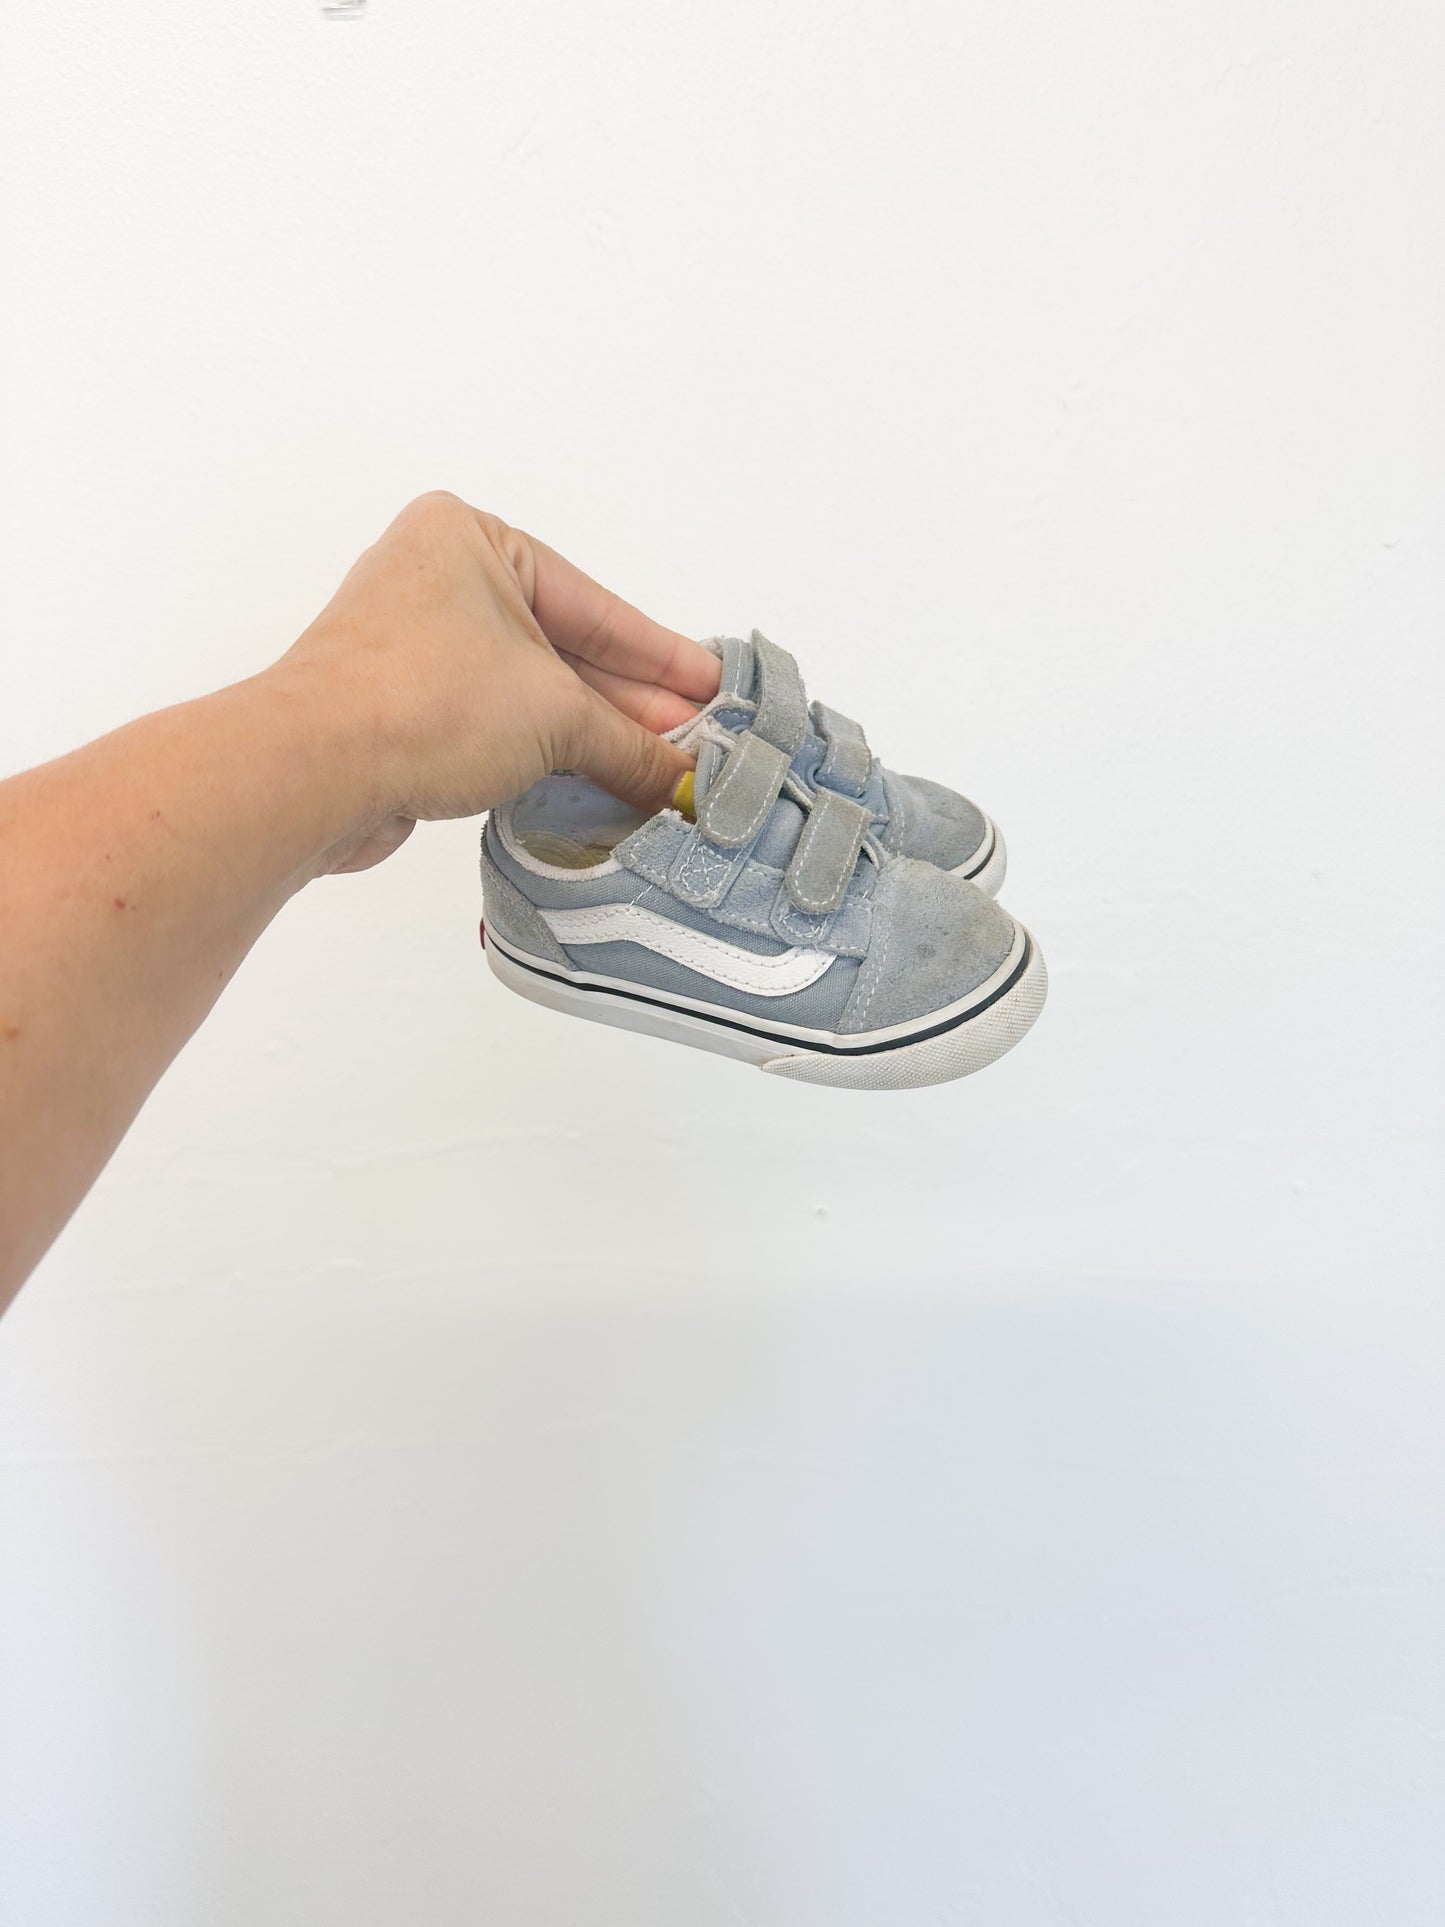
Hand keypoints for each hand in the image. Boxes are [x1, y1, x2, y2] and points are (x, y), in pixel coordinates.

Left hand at [277, 492, 721, 872]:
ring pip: (527, 692)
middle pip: (564, 649)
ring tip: (659, 772)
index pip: (595, 605)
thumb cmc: (424, 702)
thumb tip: (678, 780)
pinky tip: (594, 783)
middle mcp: (440, 581)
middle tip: (696, 743)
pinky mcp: (400, 711)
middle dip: (630, 703)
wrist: (311, 772)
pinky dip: (542, 755)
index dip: (662, 657)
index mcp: (474, 540)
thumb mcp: (555, 715)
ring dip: (588, 736)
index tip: (712, 690)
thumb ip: (627, 744)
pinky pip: (492, 726)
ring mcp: (415, 648)